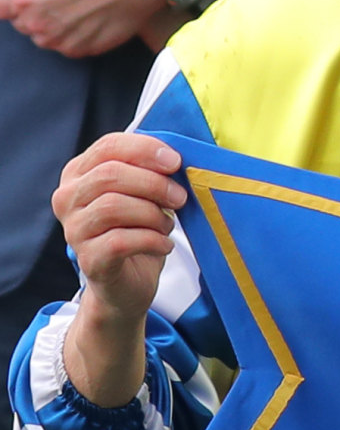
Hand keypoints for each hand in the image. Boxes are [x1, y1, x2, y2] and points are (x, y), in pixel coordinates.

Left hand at [0, 0, 162, 57]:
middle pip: (19, 21)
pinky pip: (65, 46)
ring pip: (41, 35)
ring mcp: (61, 41)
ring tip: (74, 1)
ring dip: (50, 23)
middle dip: (31, 7)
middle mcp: (37, 24)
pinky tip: (87, 14)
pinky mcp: (82, 49)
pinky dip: (71, 34)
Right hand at [53, 133, 183, 407]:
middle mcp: (67, 198)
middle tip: (181, 198)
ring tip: (168, 225)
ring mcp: (73, 230)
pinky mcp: (87, 258)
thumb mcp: (147, 194)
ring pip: (114, 206)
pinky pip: (121, 241)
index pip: (108, 146)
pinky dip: (153, 240)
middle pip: (110, 175)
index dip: (145, 149)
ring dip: (153, 214)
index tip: (177, 162)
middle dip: (155, 184)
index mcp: (80, 174)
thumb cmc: (140, 229)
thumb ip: (153, 172)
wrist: (130, 284)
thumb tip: (177, 158)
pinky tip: (164, 245)